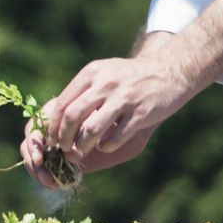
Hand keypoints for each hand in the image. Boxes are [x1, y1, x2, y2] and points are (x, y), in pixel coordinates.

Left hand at [48, 54, 194, 157]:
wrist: (169, 71)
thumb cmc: (129, 78)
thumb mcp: (104, 73)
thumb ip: (83, 92)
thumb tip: (57, 120)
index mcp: (92, 73)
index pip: (62, 104)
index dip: (54, 126)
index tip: (53, 140)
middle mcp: (105, 84)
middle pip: (73, 117)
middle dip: (64, 139)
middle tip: (65, 150)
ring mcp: (124, 98)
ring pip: (91, 130)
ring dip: (83, 146)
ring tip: (82, 151)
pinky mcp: (140, 113)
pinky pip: (115, 138)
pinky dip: (106, 146)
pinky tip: (106, 146)